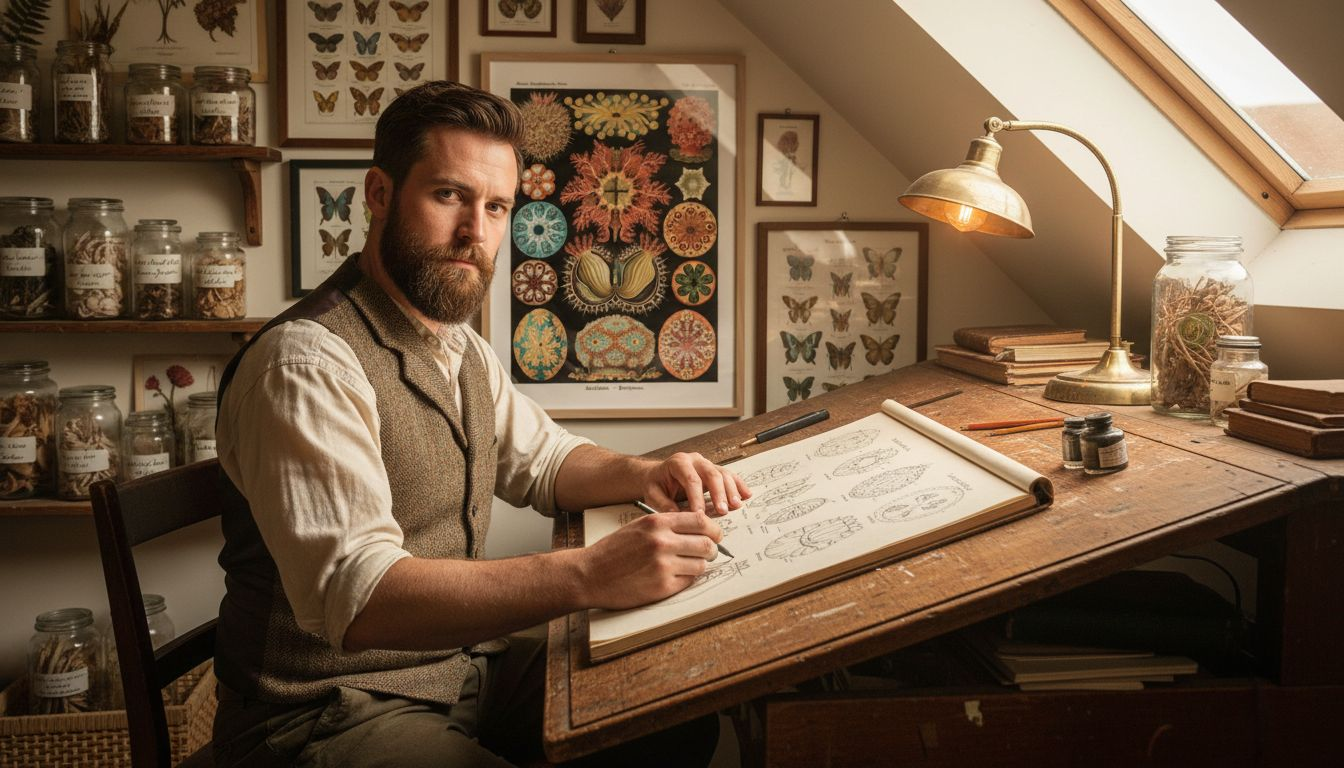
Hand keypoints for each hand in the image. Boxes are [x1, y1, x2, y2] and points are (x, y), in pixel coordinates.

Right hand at [582, 511, 723, 608]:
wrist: (590, 574)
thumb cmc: (614, 551)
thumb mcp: (639, 526)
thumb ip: (667, 525)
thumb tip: (699, 528)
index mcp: (657, 522)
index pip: (701, 521)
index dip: (714, 529)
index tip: (716, 535)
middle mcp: (662, 542)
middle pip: (707, 543)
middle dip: (711, 549)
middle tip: (708, 552)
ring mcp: (663, 565)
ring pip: (701, 564)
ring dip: (698, 565)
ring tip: (687, 565)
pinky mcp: (662, 587)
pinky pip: (688, 581)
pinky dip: (686, 579)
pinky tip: (673, 576)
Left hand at [642, 452, 751, 516]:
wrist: (658, 475)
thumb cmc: (656, 484)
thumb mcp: (652, 493)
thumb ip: (663, 504)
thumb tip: (677, 516)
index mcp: (678, 462)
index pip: (691, 479)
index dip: (696, 497)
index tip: (699, 514)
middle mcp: (695, 460)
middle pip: (711, 474)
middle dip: (718, 493)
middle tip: (722, 510)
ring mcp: (707, 464)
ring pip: (723, 474)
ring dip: (731, 491)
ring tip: (735, 506)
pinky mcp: (715, 472)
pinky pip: (730, 476)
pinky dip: (739, 486)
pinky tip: (746, 495)